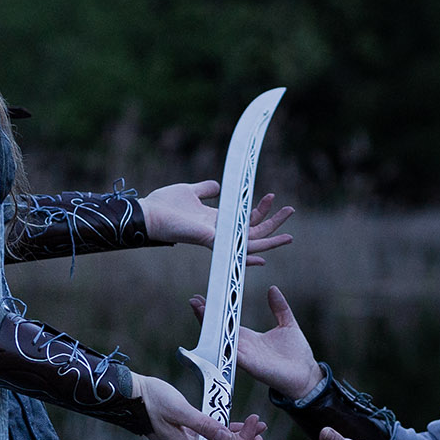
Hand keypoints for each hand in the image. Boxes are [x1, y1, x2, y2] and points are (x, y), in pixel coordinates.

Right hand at [133, 375, 266, 439]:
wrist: (131, 395)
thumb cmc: (152, 400)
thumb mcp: (181, 410)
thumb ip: (204, 425)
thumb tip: (227, 438)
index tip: (254, 426)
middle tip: (259, 424)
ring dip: (236, 436)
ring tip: (254, 424)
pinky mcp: (185, 438)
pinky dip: (223, 432)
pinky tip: (236, 423)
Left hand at [140, 181, 295, 264]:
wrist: (148, 214)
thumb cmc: (164, 205)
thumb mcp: (190, 191)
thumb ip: (205, 190)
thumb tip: (218, 185)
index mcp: (217, 221)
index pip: (246, 221)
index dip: (261, 212)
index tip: (272, 198)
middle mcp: (221, 232)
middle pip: (255, 230)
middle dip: (274, 221)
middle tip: (291, 209)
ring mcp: (218, 238)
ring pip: (253, 239)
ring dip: (272, 228)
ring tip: (289, 214)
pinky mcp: (212, 241)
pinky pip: (237, 248)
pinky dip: (253, 251)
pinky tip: (265, 254)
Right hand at [187, 283, 319, 402]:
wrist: (307, 375)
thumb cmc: (297, 354)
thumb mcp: (288, 324)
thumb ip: (280, 307)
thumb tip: (272, 289)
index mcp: (250, 337)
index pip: (228, 322)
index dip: (217, 310)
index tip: (207, 296)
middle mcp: (244, 347)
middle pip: (219, 331)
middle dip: (206, 316)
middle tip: (195, 301)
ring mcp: (245, 357)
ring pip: (221, 340)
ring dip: (210, 327)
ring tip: (200, 311)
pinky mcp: (250, 365)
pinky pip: (232, 353)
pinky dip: (223, 343)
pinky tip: (214, 332)